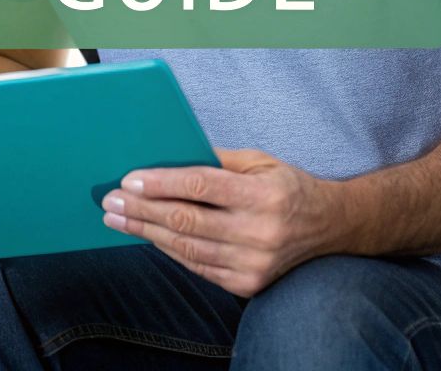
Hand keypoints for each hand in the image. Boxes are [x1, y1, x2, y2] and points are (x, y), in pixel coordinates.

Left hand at [100, 148, 338, 296]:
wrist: (329, 226)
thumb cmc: (288, 186)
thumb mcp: (261, 162)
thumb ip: (218, 160)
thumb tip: (169, 156)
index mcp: (264, 195)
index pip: (202, 187)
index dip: (162, 183)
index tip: (130, 179)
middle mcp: (260, 233)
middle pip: (187, 221)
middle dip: (143, 210)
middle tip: (111, 200)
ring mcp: (254, 264)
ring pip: (187, 248)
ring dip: (147, 232)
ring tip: (119, 218)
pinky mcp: (247, 284)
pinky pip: (198, 267)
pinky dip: (169, 250)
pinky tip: (148, 236)